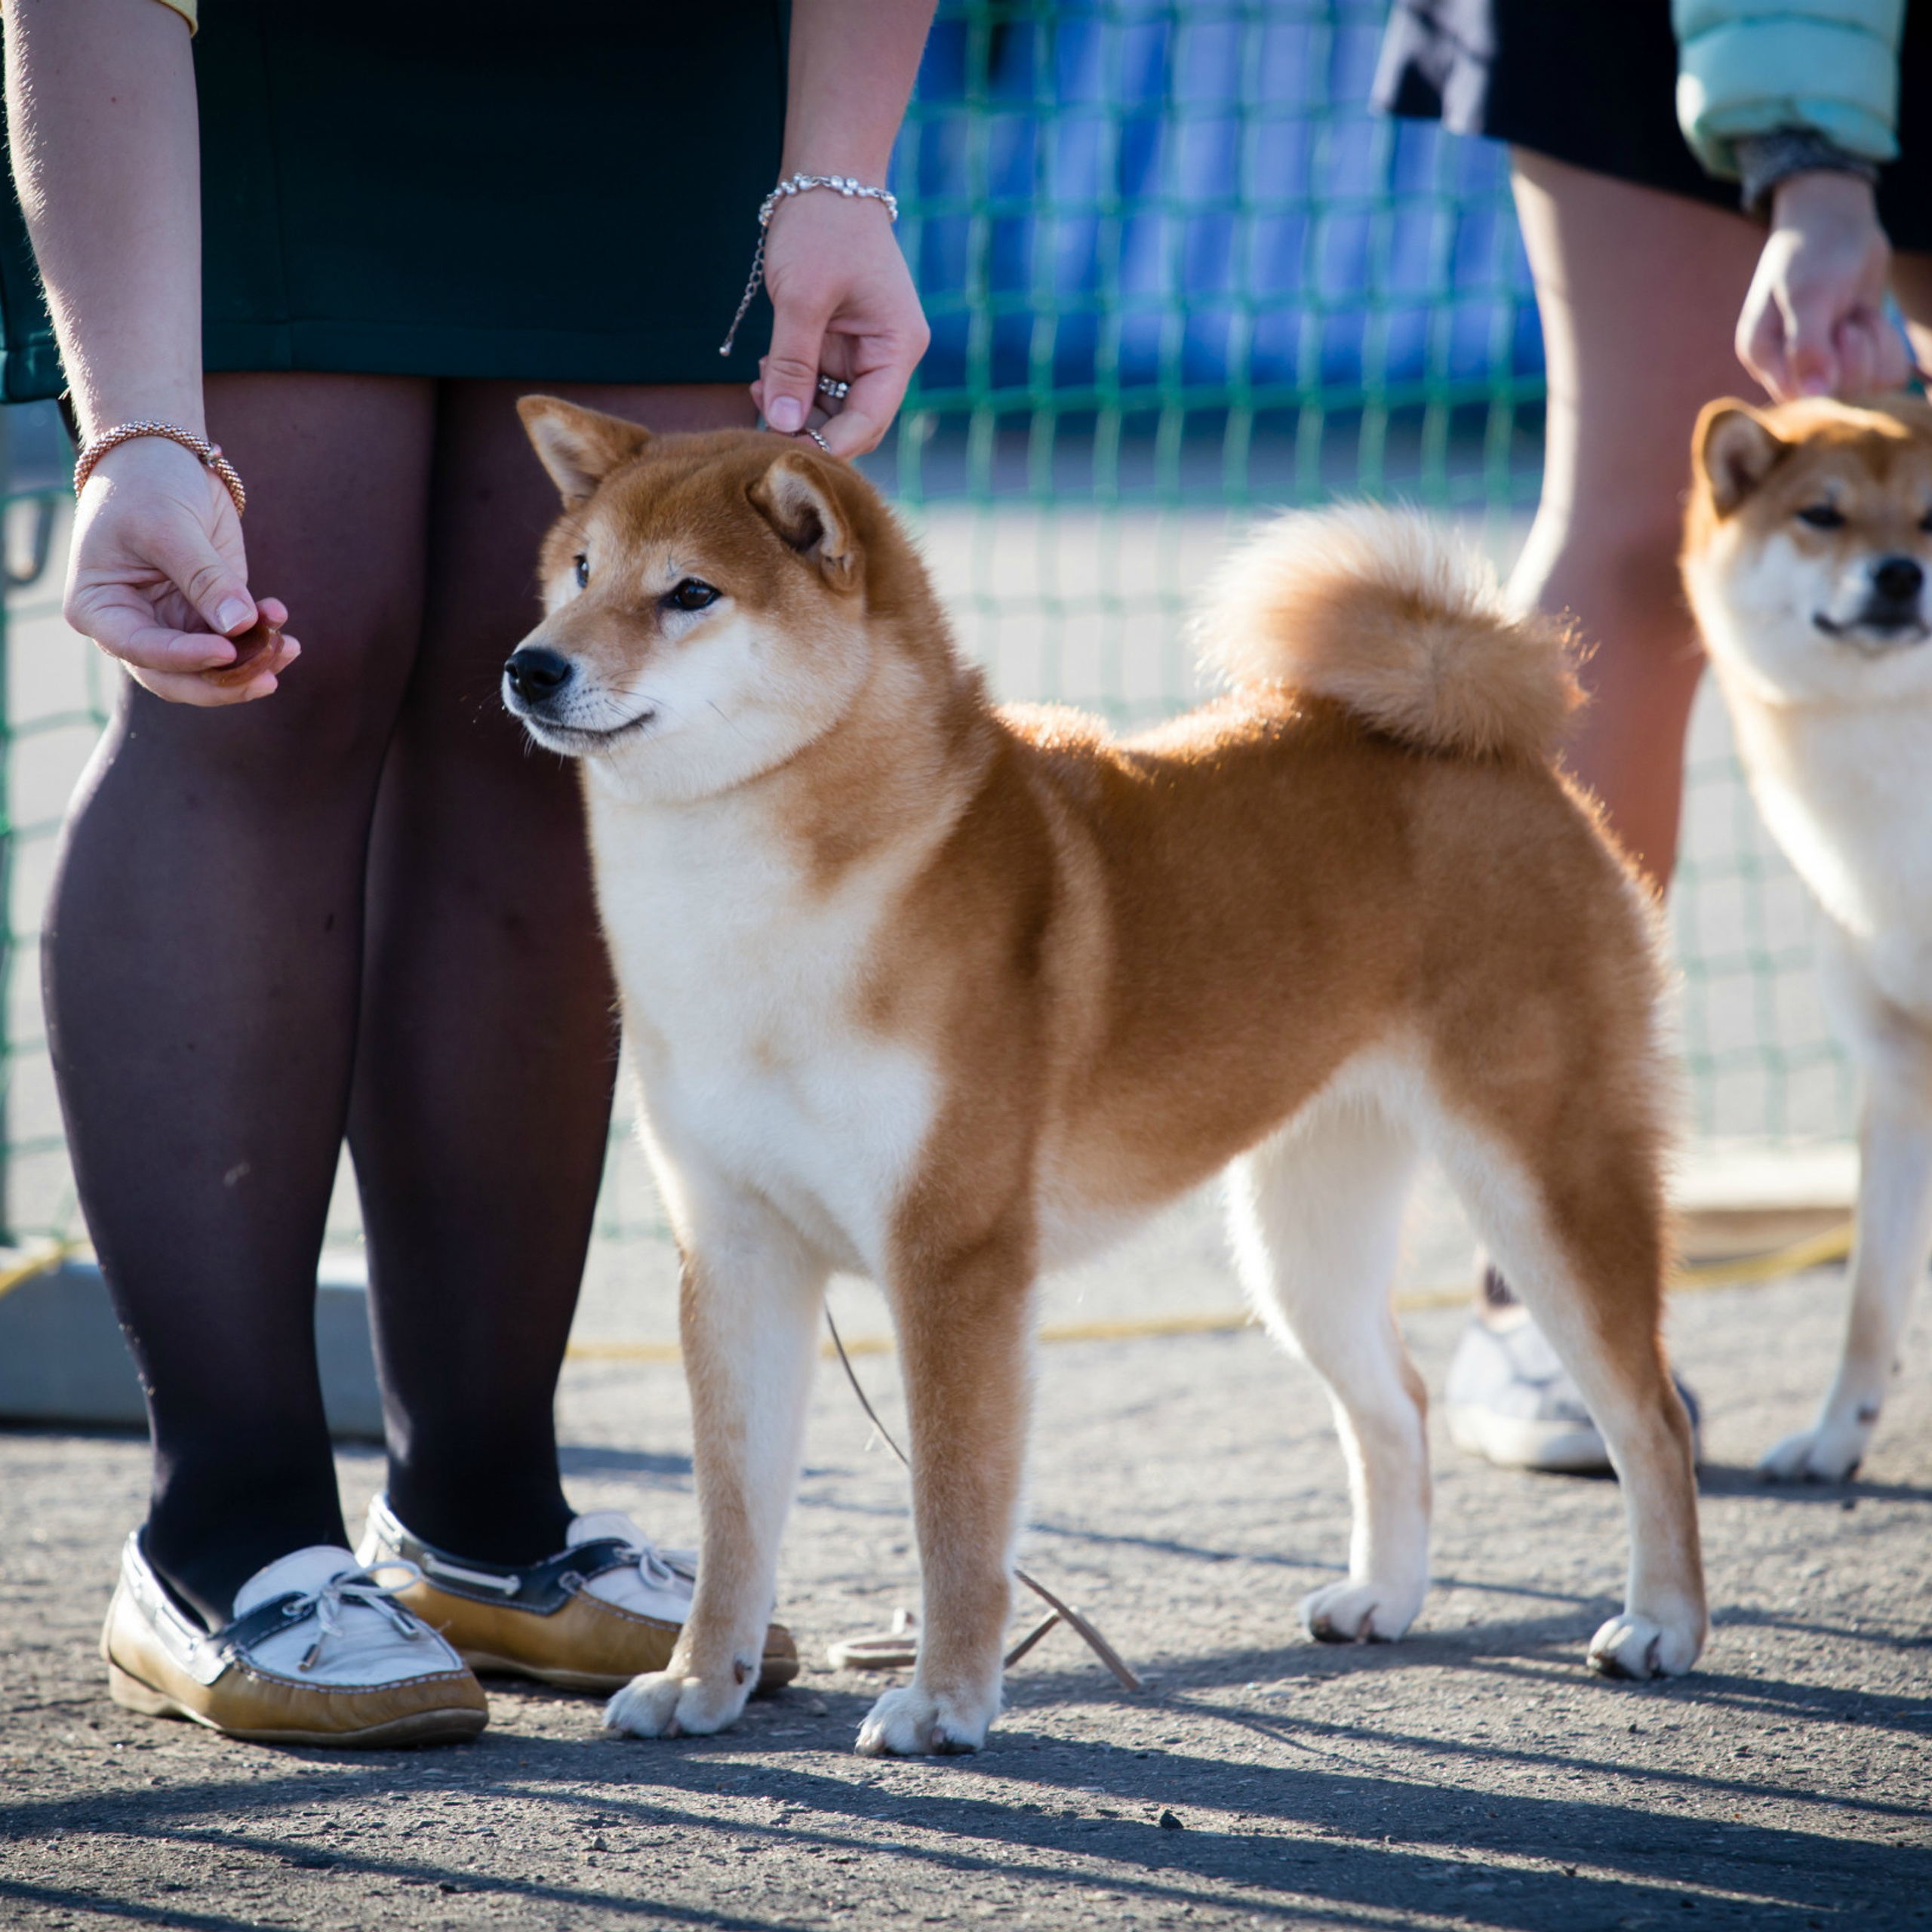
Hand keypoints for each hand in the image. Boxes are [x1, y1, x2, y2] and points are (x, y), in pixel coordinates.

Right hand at [64, 436, 298, 705]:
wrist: (165, 458)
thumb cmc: (147, 486)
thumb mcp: (169, 527)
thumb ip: (204, 579)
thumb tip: (239, 626)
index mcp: (100, 609)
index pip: (141, 651)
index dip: (185, 659)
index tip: (227, 651)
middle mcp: (134, 627)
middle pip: (177, 678)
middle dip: (225, 683)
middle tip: (267, 680)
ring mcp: (173, 624)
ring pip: (213, 668)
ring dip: (253, 662)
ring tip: (289, 648)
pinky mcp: (208, 613)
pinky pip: (237, 641)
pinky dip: (263, 638)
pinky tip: (283, 624)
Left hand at [751, 188, 929, 458]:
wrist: (824, 179)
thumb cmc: (822, 228)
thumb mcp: (802, 297)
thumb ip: (793, 364)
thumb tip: (783, 424)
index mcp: (897, 348)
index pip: (868, 420)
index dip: (829, 444)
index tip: (786, 451)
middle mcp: (887, 357)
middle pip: (852, 422)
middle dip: (808, 426)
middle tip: (763, 416)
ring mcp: (863, 353)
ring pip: (831, 408)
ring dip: (795, 407)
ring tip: (760, 384)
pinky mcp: (840, 346)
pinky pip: (818, 385)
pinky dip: (792, 386)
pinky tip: (766, 372)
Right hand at [1737, 171, 1908, 400]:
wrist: (1836, 220)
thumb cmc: (1812, 252)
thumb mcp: (1808, 295)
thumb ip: (1807, 347)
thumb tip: (1813, 397)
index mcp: (1763, 358)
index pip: (1800, 399)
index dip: (1831, 372)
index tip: (1837, 328)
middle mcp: (1790, 370)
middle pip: (1838, 396)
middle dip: (1856, 352)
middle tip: (1847, 316)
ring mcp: (1823, 367)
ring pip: (1867, 387)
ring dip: (1874, 344)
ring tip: (1855, 314)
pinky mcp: (1853, 359)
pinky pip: (1885, 376)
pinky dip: (1888, 345)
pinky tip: (1868, 320)